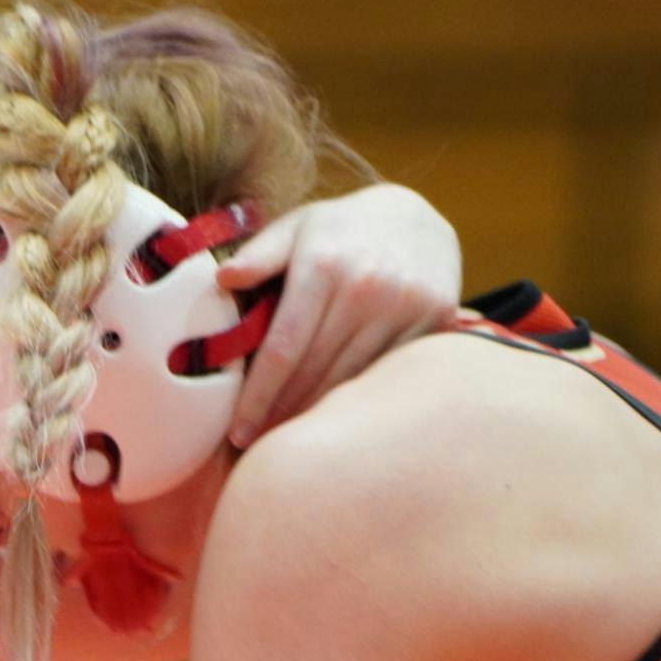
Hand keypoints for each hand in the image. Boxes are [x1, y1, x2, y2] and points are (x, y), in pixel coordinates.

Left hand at [221, 183, 461, 446]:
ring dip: (316, 415)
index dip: (258, 396)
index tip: (237, 432)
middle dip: (281, 414)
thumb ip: (260, 254)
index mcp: (323, 265)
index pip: (283, 348)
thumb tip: (223, 278)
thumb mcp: (299, 226)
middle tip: (255, 447)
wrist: (417, 213)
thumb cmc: (340, 229)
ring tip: (287, 441)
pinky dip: (359, 401)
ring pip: (352, 379)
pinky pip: (388, 374)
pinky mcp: (437, 318)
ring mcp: (406, 304)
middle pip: (315, 371)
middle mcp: (367, 286)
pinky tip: (334, 422)